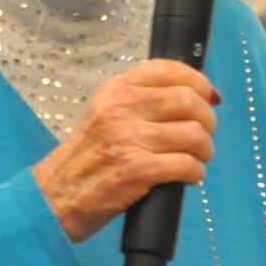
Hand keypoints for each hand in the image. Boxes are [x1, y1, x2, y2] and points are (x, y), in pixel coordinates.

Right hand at [32, 60, 218, 242]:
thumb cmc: (86, 158)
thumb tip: (194, 96)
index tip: (209, 97)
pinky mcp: (135, 170)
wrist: (56, 196)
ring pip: (193, 134)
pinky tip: (189, 176)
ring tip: (197, 158)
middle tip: (204, 135)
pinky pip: (186, 164)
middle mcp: (120, 108)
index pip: (167, 69)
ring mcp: (128, 138)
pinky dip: (195, 172)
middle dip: (207, 120)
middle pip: (187, 101)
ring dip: (204, 150)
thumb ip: (139, 101)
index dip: (198, 81)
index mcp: (115, 90)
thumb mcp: (103, 114)